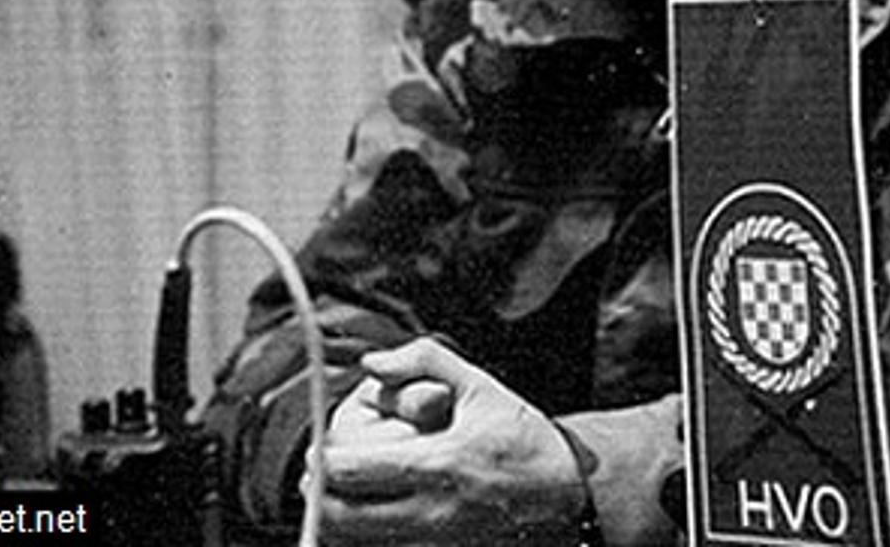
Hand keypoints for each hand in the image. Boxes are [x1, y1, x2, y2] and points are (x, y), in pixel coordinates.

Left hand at [319, 337, 585, 545]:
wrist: (569, 493)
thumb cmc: (523, 437)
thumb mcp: (481, 387)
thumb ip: (424, 361)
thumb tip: (371, 364)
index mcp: (439, 464)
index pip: (352, 473)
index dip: (322, 462)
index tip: (320, 448)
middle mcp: (432, 512)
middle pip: (342, 519)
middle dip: (320, 496)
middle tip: (319, 475)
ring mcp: (436, 543)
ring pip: (357, 543)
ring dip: (338, 521)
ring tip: (340, 495)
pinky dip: (366, 538)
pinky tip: (370, 516)